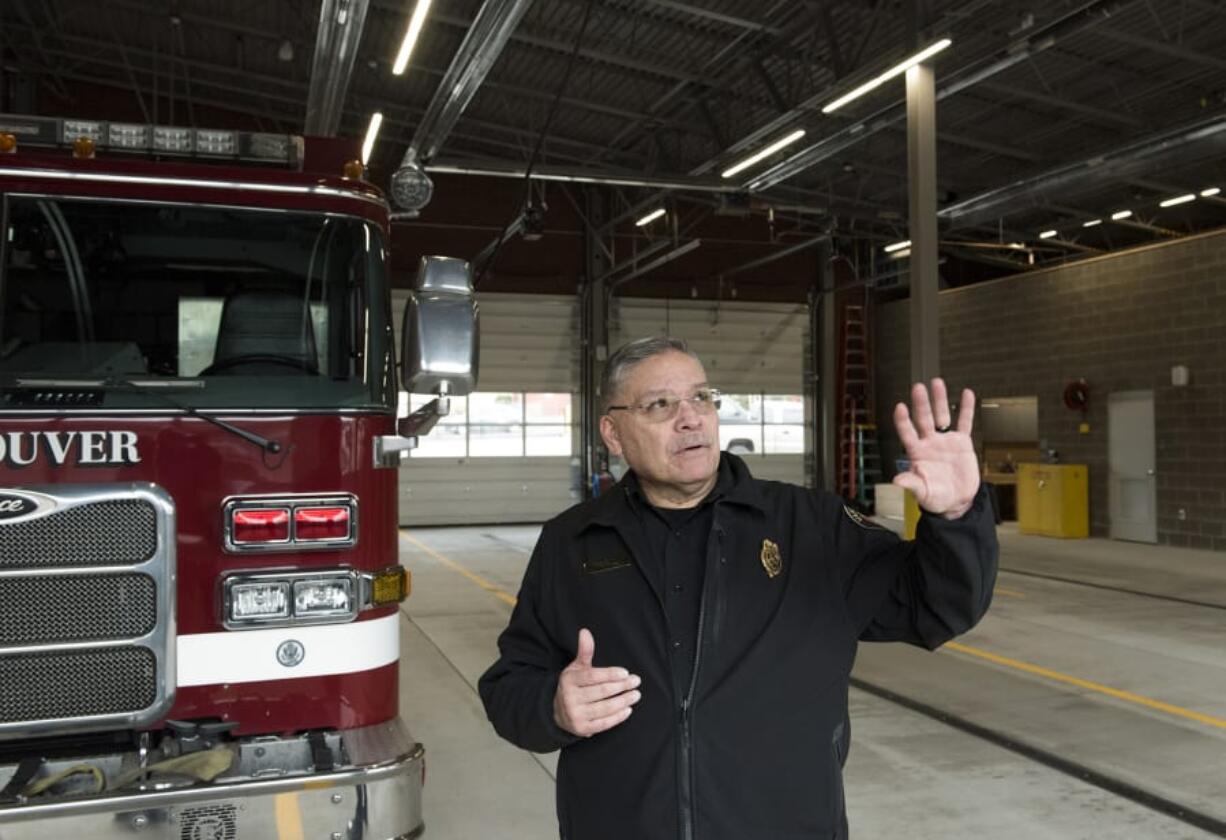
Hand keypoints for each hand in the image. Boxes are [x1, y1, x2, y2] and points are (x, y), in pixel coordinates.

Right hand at [553, 628, 640, 736]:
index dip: (610, 674)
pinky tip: (628, 710)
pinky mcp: (582, 729)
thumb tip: (585, 632)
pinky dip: (617, 717)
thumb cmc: (573, 685)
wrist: (557, 712)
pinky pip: (603, 723)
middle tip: (636, 681)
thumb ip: (584, 651)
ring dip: (622, 701)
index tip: (625, 672)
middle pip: (600, 692)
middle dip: (621, 687)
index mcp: (568, 680)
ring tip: (635, 695)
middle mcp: (570, 698)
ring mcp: (575, 715)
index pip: (592, 677)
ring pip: (603, 708)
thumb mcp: (576, 668)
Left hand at [893, 378, 979, 518]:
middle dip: (921, 404)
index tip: (900, 407)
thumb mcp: (922, 493)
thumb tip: (896, 480)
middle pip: (923, 419)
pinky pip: (965, 423)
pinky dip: (966, 409)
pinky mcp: (962, 443)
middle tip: (918, 387)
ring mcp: (945, 441)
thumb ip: (911, 484)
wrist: (956, 502)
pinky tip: (967, 394)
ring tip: (937, 383)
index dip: (903, 421)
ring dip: (940, 400)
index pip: (907, 433)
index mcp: (916, 453)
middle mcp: (929, 443)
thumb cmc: (935, 498)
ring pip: (942, 416)